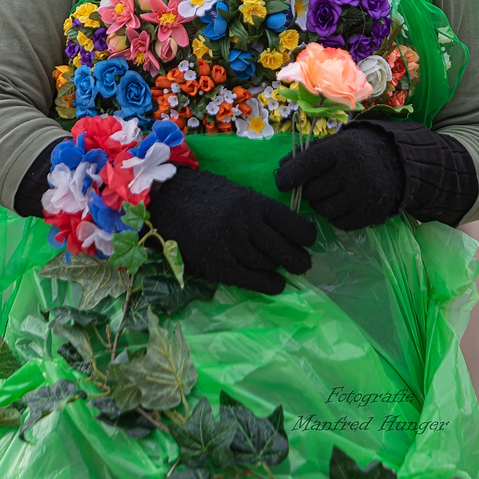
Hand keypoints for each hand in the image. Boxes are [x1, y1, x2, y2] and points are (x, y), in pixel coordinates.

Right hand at [148, 168, 316, 294]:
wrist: (170, 200)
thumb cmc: (208, 196)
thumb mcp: (239, 194)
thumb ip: (260, 212)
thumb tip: (287, 233)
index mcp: (253, 202)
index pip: (291, 223)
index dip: (305, 236)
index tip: (308, 242)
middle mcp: (245, 222)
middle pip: (282, 247)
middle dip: (298, 259)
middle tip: (304, 264)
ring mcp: (230, 244)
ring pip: (265, 263)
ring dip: (278, 269)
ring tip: (285, 271)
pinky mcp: (216, 263)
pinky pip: (248, 278)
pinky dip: (266, 284)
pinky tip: (275, 284)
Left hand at [274, 127, 405, 230]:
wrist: (396, 160)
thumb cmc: (357, 150)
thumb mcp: (335, 143)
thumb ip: (308, 154)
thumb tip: (281, 169)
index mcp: (342, 149)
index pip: (306, 165)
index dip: (288, 176)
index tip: (281, 182)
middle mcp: (354, 171)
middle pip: (313, 191)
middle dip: (308, 190)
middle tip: (315, 185)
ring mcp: (365, 194)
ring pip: (325, 210)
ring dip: (320, 204)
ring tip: (328, 194)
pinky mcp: (372, 212)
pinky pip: (341, 223)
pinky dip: (335, 216)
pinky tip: (340, 204)